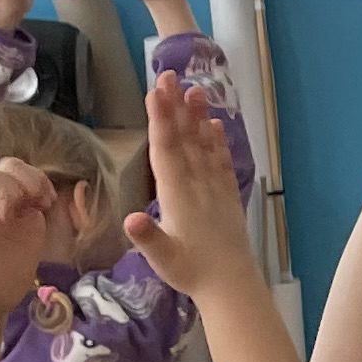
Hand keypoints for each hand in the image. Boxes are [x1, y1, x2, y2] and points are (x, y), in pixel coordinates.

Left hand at [0, 156, 66, 315]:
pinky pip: (39, 193)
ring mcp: (15, 213)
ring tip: (43, 203)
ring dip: (38, 181)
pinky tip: (47, 208)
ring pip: (24, 175)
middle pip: (7, 168)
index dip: (3, 190)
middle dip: (23, 177)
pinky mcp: (31, 222)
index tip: (6, 218)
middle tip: (33, 201)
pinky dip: (47, 193)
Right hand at [119, 73, 249, 296]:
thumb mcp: (162, 258)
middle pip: (184, 139)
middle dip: (175, 107)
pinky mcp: (227, 196)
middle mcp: (198, 185)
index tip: (156, 92)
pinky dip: (217, 141)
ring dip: (198, 116)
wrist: (231, 286)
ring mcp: (215, 189)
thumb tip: (130, 219)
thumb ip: (147, 237)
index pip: (166, 150)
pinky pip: (221, 162)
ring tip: (196, 88)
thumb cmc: (191, 272)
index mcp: (178, 196)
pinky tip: (215, 125)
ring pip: (204, 145)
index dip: (160, 119)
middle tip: (169, 75)